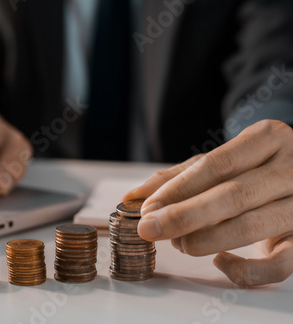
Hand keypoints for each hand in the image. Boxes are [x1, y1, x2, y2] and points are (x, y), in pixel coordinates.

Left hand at [123, 120, 292, 285]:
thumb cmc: (254, 166)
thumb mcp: (222, 160)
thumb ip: (179, 176)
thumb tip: (133, 198)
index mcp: (267, 138)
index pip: (216, 165)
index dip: (178, 189)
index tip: (147, 209)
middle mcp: (291, 168)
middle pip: (232, 195)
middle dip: (183, 216)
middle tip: (150, 230)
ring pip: (252, 227)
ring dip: (205, 240)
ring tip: (179, 244)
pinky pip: (280, 264)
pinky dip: (245, 270)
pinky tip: (220, 261)